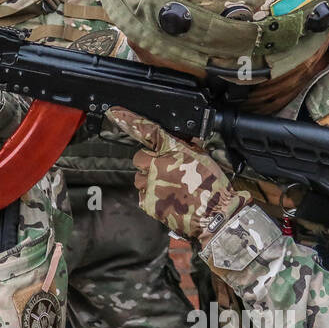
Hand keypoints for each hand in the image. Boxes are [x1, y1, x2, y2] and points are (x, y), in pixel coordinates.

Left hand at [105, 106, 249, 242]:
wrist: (213, 215)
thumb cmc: (212, 186)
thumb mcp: (204, 157)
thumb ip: (188, 146)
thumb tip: (184, 139)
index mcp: (172, 149)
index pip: (147, 130)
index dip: (129, 119)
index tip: (114, 112)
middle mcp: (156, 163)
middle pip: (140, 157)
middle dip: (149, 162)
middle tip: (165, 169)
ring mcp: (150, 183)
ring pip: (140, 176)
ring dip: (150, 179)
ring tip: (168, 187)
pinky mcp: (147, 201)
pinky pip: (142, 193)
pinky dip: (151, 195)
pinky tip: (166, 198)